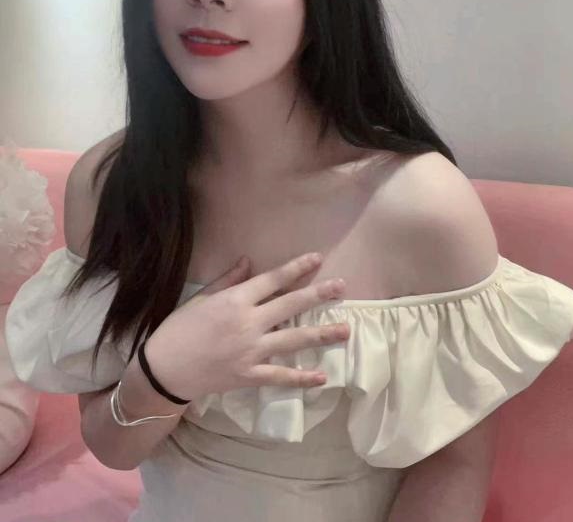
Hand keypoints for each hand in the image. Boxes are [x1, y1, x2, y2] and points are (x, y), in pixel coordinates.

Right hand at [145, 253, 350, 400]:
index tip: (317, 258)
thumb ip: (228, 280)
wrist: (163, 369)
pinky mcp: (249, 375)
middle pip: (290, 305)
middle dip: (318, 294)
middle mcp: (249, 323)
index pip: (273, 279)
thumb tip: (249, 261)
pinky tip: (322, 376)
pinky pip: (280, 376)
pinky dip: (301, 378)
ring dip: (321, 334)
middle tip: (342, 287)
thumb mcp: (201, 298)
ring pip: (293, 340)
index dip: (296, 268)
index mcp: (235, 300)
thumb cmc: (178, 329)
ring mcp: (251, 351)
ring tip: (345, 330)